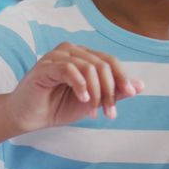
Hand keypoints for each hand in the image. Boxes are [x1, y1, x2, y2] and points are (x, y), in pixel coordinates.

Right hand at [7, 42, 144, 131]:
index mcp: (83, 56)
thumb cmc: (57, 107)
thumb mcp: (92, 101)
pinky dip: (80, 85)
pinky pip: (69, 69)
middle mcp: (71, 50)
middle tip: (109, 112)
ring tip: (93, 111)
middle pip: (102, 64)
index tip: (130, 95)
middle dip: (110, 90)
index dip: (122, 77)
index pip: (110, 61)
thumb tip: (140, 85)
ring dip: (96, 92)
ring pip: (88, 66)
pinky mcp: (44, 66)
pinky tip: (83, 100)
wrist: (28, 118)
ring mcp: (56, 56)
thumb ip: (114, 92)